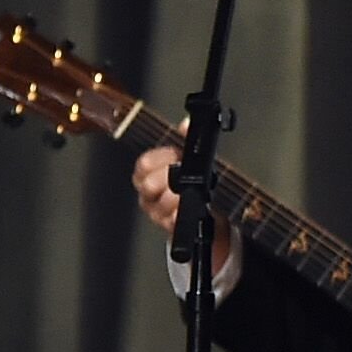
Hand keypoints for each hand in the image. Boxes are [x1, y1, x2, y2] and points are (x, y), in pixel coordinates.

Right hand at [130, 133, 231, 268]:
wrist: (207, 209)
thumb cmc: (194, 180)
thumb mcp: (190, 157)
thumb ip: (186, 139)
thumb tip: (186, 124)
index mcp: (149, 173)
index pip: (143, 164)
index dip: (160, 157)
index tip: (174, 154)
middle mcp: (149, 193)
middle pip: (147, 184)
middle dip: (168, 177)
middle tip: (182, 175)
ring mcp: (158, 211)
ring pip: (160, 204)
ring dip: (177, 196)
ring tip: (190, 192)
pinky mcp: (170, 227)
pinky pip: (173, 222)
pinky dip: (183, 214)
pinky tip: (193, 209)